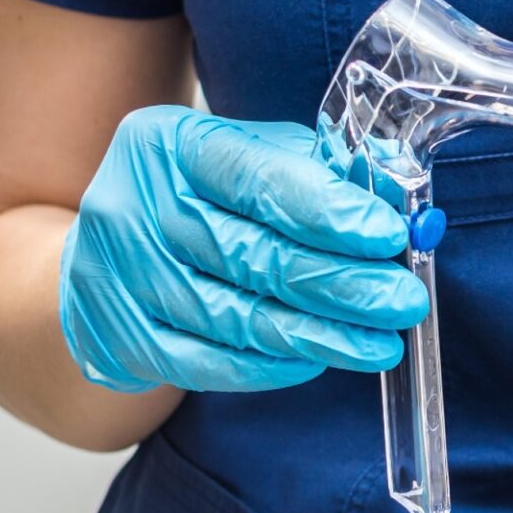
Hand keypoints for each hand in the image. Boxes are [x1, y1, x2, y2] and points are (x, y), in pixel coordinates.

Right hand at [60, 106, 428, 391]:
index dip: (327, 210)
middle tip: (404, 301)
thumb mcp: (253, 157)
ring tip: (381, 344)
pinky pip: (208, 364)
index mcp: (169, 144)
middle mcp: (134, 207)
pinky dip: (271, 367)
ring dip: (320, 336)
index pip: (257, 178)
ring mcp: (122, 278)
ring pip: (236, 318)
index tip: (389, 235)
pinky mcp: (121, 338)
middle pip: (253, 254)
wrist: (108, 254)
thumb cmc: (203, 197)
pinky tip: (320, 360)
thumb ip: (322, 169)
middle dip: (342, 283)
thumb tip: (399, 193)